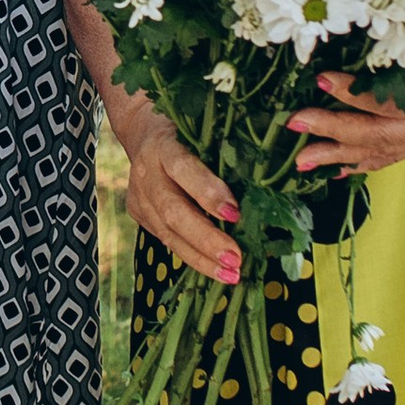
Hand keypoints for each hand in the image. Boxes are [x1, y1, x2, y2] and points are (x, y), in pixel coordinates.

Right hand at [121, 104, 241, 282]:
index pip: (183, 169)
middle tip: (236, 259)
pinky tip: (216, 271)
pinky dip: (194, 257)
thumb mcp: (203, 129)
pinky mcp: (139, 215)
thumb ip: (224, 152)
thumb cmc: (188, 129)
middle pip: (174, 211)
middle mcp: (146, 172)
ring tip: (231, 275)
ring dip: (202, 259)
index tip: (235, 213)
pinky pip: (167, 241)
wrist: (143, 131)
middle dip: (207, 238)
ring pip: (169, 235)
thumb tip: (265, 187)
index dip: (207, 192)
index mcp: (163, 144)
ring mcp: (139, 197)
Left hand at [285, 14, 404, 177]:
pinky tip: (342, 169)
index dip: (355, 96)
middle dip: (333, 133)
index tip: (321, 80)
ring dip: (341, 156)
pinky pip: (396, 154)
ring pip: (383, 152)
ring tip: (302, 162)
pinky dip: (366, 161)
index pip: (393, 106)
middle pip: (379, 137)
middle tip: (294, 127)